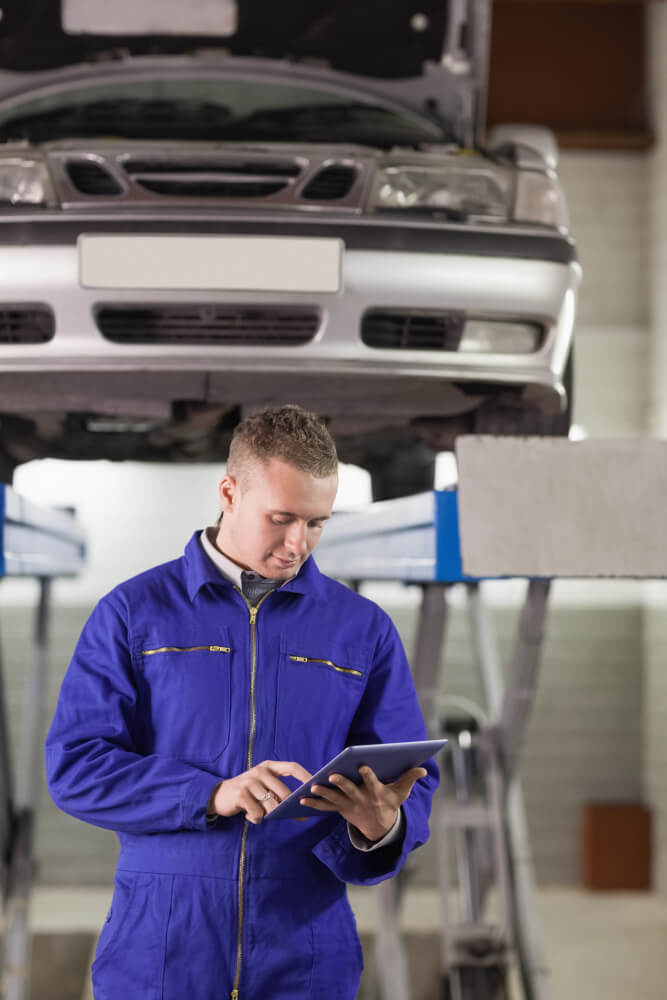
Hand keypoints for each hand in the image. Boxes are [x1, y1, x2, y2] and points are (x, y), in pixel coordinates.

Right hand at [212, 760, 311, 824]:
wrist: (220, 796)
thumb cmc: (248, 793)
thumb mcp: (263, 786)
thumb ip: (278, 792)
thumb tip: (302, 807)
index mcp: (269, 766)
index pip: (292, 767)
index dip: (306, 776)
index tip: (316, 786)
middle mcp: (260, 771)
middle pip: (284, 792)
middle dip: (288, 808)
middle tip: (293, 816)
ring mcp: (250, 781)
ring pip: (272, 806)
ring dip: (268, 815)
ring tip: (259, 813)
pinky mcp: (241, 794)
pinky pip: (258, 814)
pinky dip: (255, 819)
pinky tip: (248, 814)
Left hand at [300, 765, 427, 842]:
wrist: (380, 828)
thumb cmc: (390, 804)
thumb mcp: (401, 793)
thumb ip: (410, 779)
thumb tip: (423, 769)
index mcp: (375, 793)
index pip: (372, 782)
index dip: (368, 775)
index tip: (363, 766)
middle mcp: (361, 800)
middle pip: (349, 790)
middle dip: (341, 783)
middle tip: (332, 775)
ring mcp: (349, 806)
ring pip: (334, 799)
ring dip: (323, 793)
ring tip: (312, 787)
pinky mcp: (340, 810)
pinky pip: (325, 807)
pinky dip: (313, 803)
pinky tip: (301, 799)